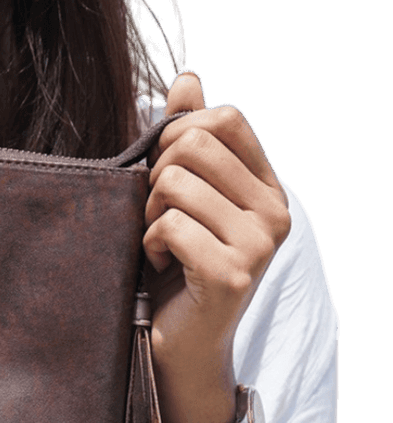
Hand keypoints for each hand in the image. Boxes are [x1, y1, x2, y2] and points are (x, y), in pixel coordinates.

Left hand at [144, 71, 290, 422]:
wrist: (179, 345)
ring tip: (159, 244)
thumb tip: (186, 76)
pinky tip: (161, 265)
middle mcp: (274, 211)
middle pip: (193, 144)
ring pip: (175, 184)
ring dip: (148, 214)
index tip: (162, 172)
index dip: (177, 133)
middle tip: (155, 215)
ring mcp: (259, 243)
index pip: (225, 117)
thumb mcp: (181, 198)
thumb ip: (187, 138)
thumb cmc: (174, 269)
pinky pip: (170, 225)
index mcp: (266, 187)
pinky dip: (149, 244)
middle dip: (155, 175)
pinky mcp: (233, 273)